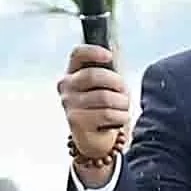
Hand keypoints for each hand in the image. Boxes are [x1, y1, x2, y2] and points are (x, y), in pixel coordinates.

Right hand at [59, 44, 129, 183]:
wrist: (95, 139)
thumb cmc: (102, 108)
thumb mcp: (103, 87)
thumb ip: (107, 72)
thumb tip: (115, 56)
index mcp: (72, 73)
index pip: (77, 54)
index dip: (93, 52)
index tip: (108, 56)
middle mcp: (66, 87)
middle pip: (94, 75)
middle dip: (116, 83)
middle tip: (124, 92)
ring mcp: (69, 104)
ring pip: (105, 97)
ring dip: (122, 104)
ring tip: (122, 108)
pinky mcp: (75, 121)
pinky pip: (107, 114)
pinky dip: (120, 117)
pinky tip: (117, 119)